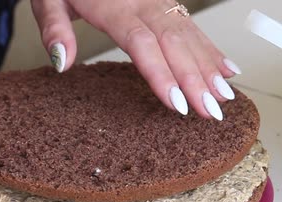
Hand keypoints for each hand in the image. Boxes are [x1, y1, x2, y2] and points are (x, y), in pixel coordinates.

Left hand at [31, 0, 240, 120]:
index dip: (162, 75)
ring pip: (189, 36)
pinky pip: (192, 27)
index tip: (178, 104)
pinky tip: (228, 69)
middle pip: (174, 43)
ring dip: (210, 68)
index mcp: (111, 4)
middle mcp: (142, 2)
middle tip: (212, 111)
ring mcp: (158, 2)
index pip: (141, 43)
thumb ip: (54, 27)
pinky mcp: (167, 3)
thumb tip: (61, 62)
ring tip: (226, 96)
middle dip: (196, 79)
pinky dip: (212, 50)